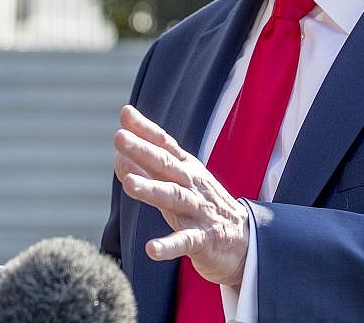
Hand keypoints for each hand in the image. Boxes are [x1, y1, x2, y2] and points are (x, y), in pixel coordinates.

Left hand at [113, 104, 248, 287]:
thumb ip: (149, 170)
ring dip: (151, 190)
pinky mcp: (204, 239)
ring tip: (128, 185)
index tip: (125, 113)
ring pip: (174, 197)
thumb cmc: (203, 207)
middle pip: (166, 165)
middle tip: (119, 137)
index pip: (165, 145)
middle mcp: (192, 185)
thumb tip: (118, 156)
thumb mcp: (177, 185)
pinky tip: (151, 249)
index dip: (145, 129)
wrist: (245, 241)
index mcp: (187, 169)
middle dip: (142, 151)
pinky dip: (168, 245)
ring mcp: (199, 211)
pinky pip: (185, 241)